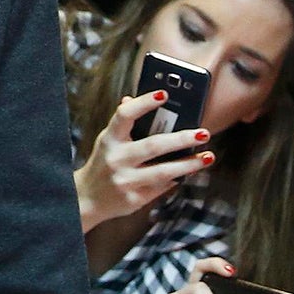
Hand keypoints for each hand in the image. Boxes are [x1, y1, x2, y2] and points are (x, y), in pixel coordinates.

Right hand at [73, 91, 213, 231]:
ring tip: (208, 157)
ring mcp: (125, 181)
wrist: (85, 199)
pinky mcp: (134, 199)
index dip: (143, 103)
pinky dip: (178, 179)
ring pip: (163, 171)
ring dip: (189, 164)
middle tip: (204, 133)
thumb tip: (131, 98)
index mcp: (109, 139)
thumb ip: (122, 123)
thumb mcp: (107, 141)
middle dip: (181, 139)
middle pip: (153, 145)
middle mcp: (116, 159)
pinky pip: (161, 187)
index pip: (124, 115)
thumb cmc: (103, 163)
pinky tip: (190, 172)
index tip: (164, 94)